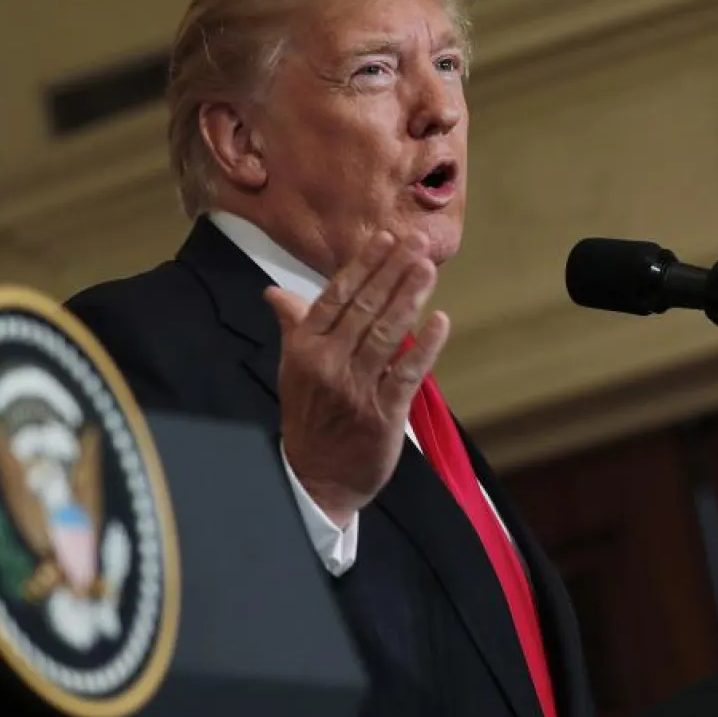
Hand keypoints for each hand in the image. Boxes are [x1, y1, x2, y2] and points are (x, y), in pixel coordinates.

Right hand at [264, 231, 450, 526]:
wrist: (314, 478)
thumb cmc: (308, 416)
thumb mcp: (292, 369)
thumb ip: (294, 326)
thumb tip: (275, 292)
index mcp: (304, 348)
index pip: (337, 296)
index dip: (365, 265)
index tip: (387, 238)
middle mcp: (327, 363)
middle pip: (366, 308)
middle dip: (394, 271)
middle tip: (419, 241)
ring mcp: (355, 389)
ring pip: (387, 334)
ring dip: (410, 298)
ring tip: (429, 268)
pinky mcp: (382, 414)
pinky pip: (407, 374)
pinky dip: (426, 347)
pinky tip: (441, 320)